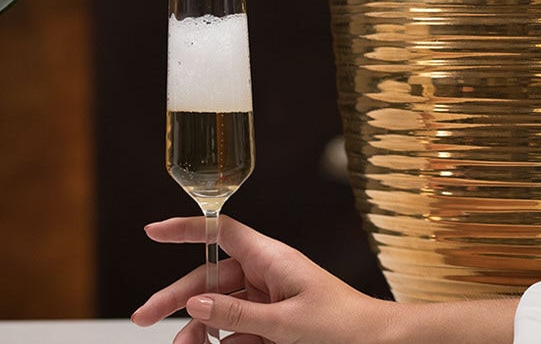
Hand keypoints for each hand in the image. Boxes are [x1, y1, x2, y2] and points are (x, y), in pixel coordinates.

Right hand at [130, 215, 396, 342]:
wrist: (377, 342)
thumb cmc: (343, 324)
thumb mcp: (286, 323)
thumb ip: (238, 315)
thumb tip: (195, 303)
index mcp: (272, 259)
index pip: (223, 232)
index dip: (188, 228)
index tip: (153, 230)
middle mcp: (268, 272)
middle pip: (210, 277)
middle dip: (176, 297)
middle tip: (142, 317)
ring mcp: (271, 296)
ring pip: (221, 307)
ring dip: (200, 328)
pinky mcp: (276, 319)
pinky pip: (239, 326)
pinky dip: (225, 339)